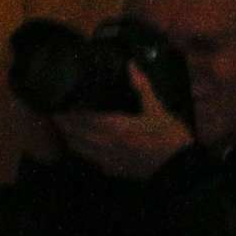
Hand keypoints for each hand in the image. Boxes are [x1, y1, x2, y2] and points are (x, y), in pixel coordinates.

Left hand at [53, 63, 193, 178]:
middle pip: (74, 134)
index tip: (54, 106)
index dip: (65, 113)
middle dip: (62, 124)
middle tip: (53, 114)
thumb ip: (142, 88)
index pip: (80, 119)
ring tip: (63, 127)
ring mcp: (108, 159)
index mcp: (114, 126)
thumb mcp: (158, 109)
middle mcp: (106, 143)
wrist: (181, 169)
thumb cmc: (170, 137)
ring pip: (79, 148)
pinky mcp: (114, 170)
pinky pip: (91, 160)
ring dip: (69, 138)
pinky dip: (83, 151)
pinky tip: (83, 146)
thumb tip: (132, 65)